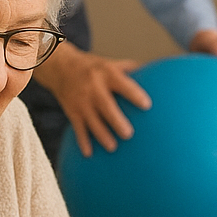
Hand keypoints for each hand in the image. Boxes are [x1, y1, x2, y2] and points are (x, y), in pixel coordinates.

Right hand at [33, 43, 149, 156]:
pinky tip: (89, 153)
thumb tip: (156, 74)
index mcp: (107, 74)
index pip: (122, 84)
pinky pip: (78, 128)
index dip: (134, 94)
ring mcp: (81, 101)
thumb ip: (131, 69)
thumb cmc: (93, 67)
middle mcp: (93, 87)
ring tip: (113, 147)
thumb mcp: (110, 63)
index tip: (147, 105)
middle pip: (105, 105)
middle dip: (116, 120)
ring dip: (101, 135)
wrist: (60, 68)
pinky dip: (83, 141)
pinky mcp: (72, 111)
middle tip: (129, 134)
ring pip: (92, 120)